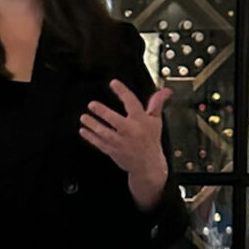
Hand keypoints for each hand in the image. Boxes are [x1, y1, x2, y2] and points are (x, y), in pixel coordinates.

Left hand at [80, 81, 171, 209]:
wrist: (147, 165)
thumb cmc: (150, 141)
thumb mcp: (155, 121)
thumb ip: (156, 104)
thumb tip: (164, 91)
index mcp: (140, 121)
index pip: (131, 103)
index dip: (122, 92)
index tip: (113, 83)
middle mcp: (129, 130)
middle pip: (114, 119)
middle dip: (102, 112)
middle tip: (92, 104)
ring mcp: (120, 142)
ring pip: (104, 132)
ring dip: (93, 124)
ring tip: (84, 117)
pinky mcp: (112, 151)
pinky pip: (99, 143)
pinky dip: (90, 137)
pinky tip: (83, 131)